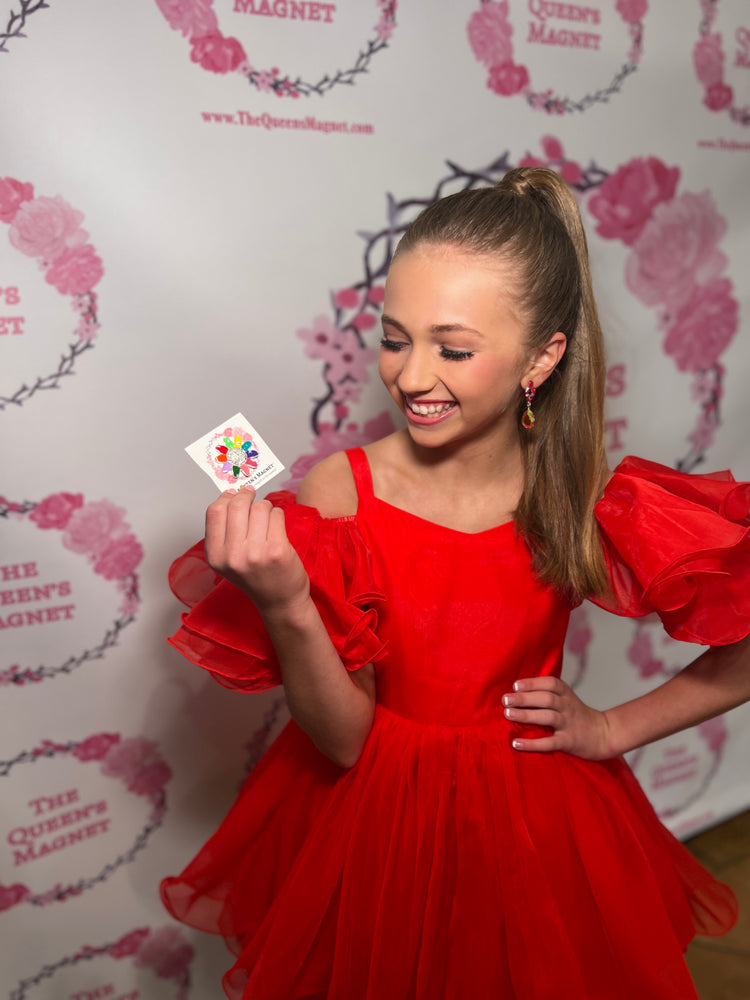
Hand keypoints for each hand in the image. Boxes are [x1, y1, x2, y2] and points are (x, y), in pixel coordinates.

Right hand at [204, 485, 310, 614]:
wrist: (279, 601)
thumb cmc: (255, 576)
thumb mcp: (228, 558)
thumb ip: (225, 530)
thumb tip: (232, 493)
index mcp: (216, 556)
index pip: (215, 512)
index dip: (226, 497)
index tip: (235, 493)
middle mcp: (232, 555)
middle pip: (237, 505)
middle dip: (247, 496)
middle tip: (252, 495)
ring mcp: (255, 553)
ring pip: (259, 507)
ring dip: (265, 507)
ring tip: (267, 519)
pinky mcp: (277, 550)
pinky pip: (276, 515)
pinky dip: (278, 515)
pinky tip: (277, 528)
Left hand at [503, 676, 613, 759]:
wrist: (603, 734)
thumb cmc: (577, 715)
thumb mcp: (566, 698)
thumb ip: (547, 694)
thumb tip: (517, 691)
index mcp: (566, 694)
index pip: (550, 683)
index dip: (532, 683)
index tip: (515, 685)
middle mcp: (568, 706)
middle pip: (546, 698)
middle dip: (524, 698)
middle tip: (505, 700)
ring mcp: (569, 724)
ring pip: (548, 717)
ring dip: (526, 715)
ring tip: (508, 715)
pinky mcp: (569, 742)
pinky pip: (549, 743)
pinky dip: (532, 744)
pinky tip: (516, 743)